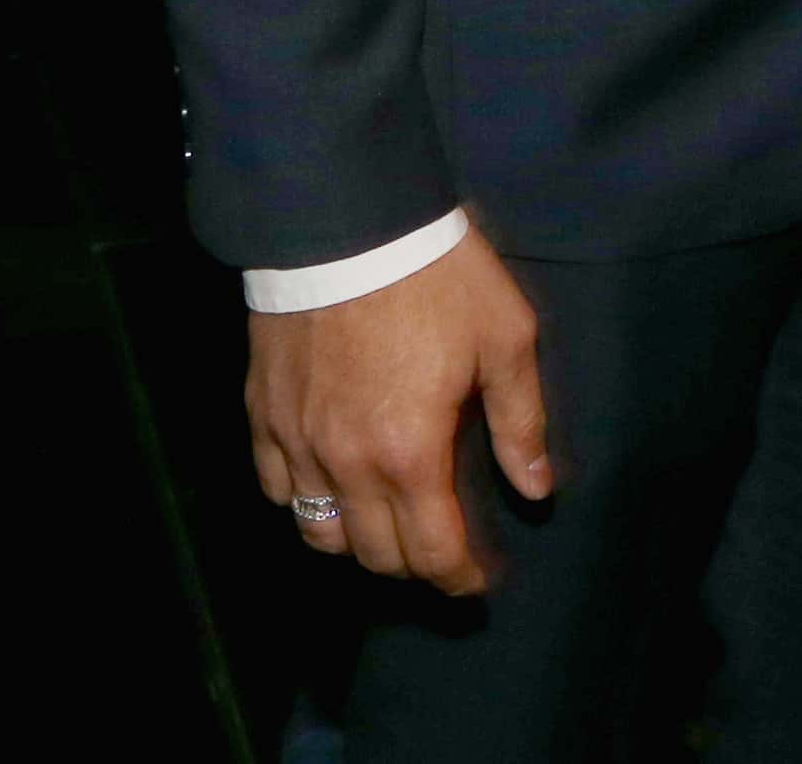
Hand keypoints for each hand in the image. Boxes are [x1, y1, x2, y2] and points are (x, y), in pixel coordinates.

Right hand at [246, 226, 550, 592]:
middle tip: (441, 550)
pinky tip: (330, 485)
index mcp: (410, 453)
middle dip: (415, 565)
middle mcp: (346, 464)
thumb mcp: (504, 337)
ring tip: (387, 525)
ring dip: (357, 544)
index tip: (477, 581)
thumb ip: (520, 420)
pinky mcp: (263, 414)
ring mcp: (296, 443)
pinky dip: (304, 502)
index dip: (459, 578)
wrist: (349, 220)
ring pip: (319, 534)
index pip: (432, 552)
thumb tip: (537, 488)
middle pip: (376, 554)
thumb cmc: (437, 276)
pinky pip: (277, 488)